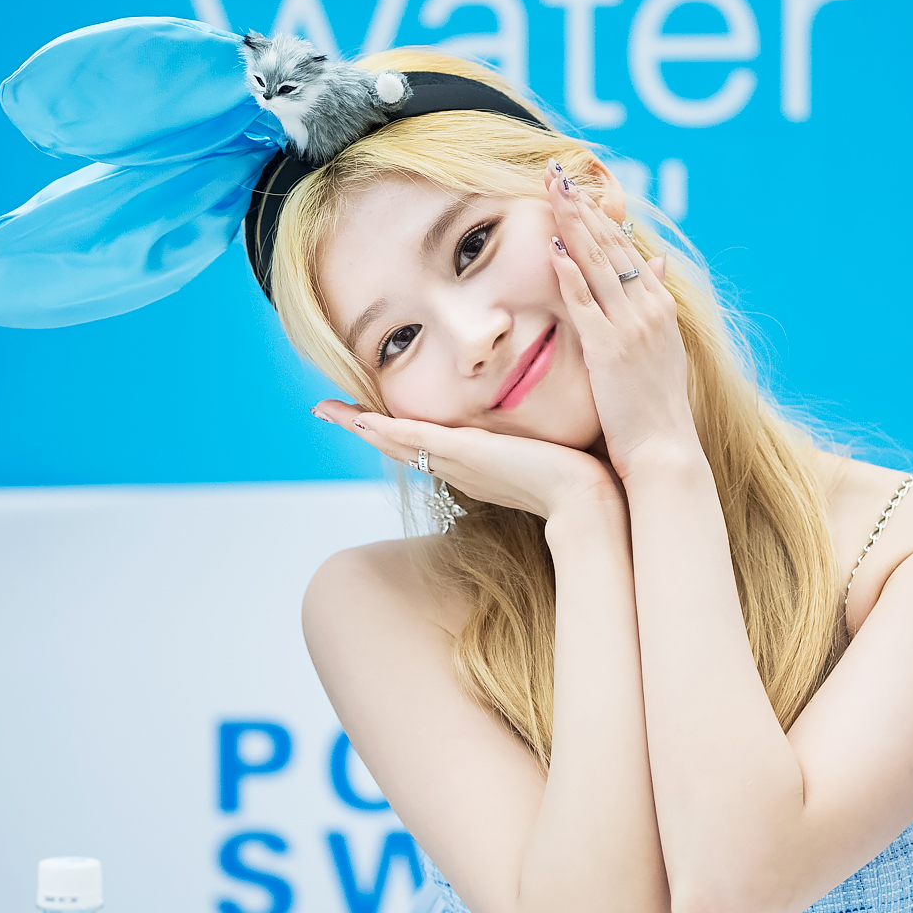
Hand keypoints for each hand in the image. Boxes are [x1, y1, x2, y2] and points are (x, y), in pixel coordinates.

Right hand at [311, 402, 621, 525]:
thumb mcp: (547, 453)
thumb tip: (550, 431)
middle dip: (362, 426)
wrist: (585, 502)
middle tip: (327, 410)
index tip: (367, 418)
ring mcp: (458, 463)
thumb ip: (539, 440)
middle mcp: (457, 468)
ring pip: (398, 441)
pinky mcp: (465, 454)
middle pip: (398, 445)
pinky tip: (363, 419)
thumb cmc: (576, 480)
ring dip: (361, 425)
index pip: (423, 445)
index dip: (391, 432)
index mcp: (472, 466)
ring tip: (329, 410)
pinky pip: (416, 439)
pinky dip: (387, 429)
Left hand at [544, 164, 698, 480]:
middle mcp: (648, 309)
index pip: (626, 249)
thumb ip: (654, 305)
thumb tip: (656, 262)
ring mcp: (630, 327)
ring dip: (573, 223)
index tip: (578, 187)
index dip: (601, 215)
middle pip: (611, 245)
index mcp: (659, 307)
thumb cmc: (656, 409)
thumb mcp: (663, 349)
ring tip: (552, 190)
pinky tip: (552, 247)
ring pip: (598, 264)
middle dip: (582, 205)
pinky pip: (586, 304)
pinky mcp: (610, 349)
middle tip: (556, 171)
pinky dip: (570, 273)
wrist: (665, 450)